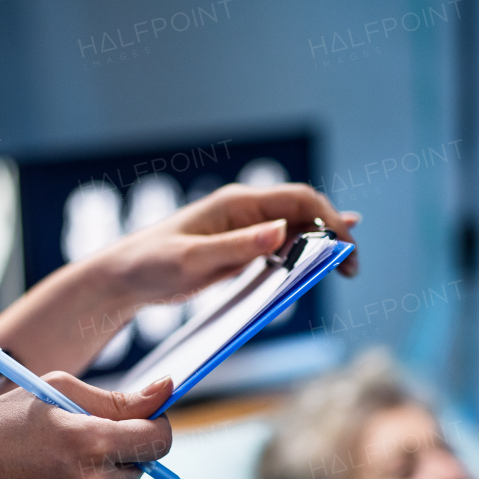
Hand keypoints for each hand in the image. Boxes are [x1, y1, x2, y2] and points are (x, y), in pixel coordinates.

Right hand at [0, 373, 174, 478]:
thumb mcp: (53, 393)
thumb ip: (116, 398)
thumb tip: (167, 390)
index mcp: (91, 442)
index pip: (159, 439)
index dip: (154, 427)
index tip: (140, 424)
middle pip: (138, 468)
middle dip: (116, 453)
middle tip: (72, 445)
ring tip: (50, 470)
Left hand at [89, 182, 360, 310]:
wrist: (125, 278)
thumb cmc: (151, 264)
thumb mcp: (192, 260)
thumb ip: (236, 247)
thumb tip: (280, 232)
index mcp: (237, 203)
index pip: (299, 200)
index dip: (330, 219)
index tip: (346, 247)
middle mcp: (245, 210)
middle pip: (305, 213)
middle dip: (334, 235)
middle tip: (353, 268)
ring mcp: (243, 229)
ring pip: (296, 229)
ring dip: (322, 246)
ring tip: (347, 270)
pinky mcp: (239, 249)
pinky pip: (280, 246)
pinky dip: (305, 251)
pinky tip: (325, 258)